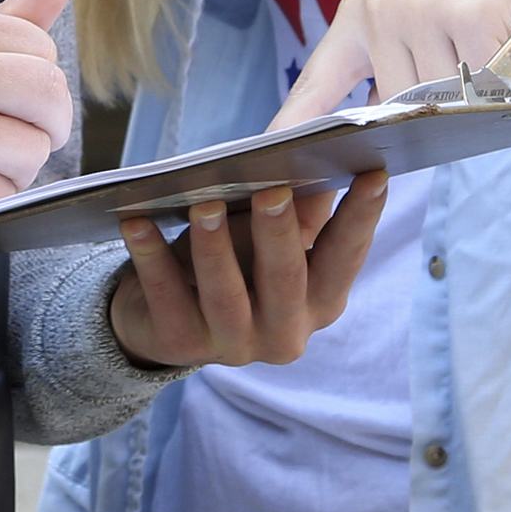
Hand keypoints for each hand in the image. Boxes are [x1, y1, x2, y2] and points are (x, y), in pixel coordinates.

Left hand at [107, 166, 386, 369]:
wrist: (163, 320)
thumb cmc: (232, 263)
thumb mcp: (266, 237)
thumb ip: (297, 210)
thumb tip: (316, 165)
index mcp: (320, 302)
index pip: (346, 258)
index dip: (361, 218)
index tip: (374, 173)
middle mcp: (286, 332)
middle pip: (286, 279)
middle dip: (280, 233)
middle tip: (274, 189)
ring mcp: (233, 346)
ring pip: (226, 294)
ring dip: (215, 246)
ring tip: (205, 203)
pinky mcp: (181, 345)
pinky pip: (166, 296)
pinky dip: (150, 257)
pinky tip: (136, 222)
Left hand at [274, 0, 510, 127]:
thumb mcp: (418, 8)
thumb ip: (394, 61)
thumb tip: (383, 125)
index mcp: (361, 10)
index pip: (319, 80)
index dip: (295, 121)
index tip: (267, 153)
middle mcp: (384, 10)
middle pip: (401, 110)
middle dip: (436, 105)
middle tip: (471, 55)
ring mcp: (426, 13)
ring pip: (447, 102)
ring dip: (478, 88)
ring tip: (494, 37)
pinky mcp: (475, 19)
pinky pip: (488, 86)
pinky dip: (508, 76)